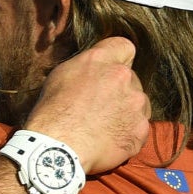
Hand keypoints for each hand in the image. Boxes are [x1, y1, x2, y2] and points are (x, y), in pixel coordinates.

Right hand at [25, 37, 150, 173]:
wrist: (57, 147)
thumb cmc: (52, 112)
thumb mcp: (60, 76)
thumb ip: (85, 66)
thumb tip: (94, 69)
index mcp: (102, 61)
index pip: (124, 47)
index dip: (117, 59)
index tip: (109, 72)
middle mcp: (124, 78)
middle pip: (131, 79)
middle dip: (119, 90)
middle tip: (99, 107)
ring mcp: (136, 105)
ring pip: (138, 104)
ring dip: (126, 112)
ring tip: (103, 127)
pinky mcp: (140, 130)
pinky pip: (138, 129)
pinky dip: (127, 134)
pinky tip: (108, 140)